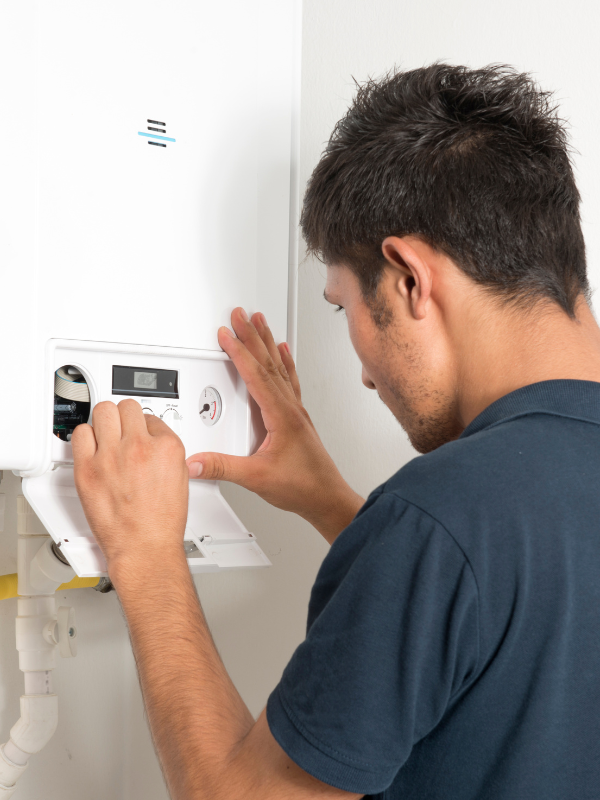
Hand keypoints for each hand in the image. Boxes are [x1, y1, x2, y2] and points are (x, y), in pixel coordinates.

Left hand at [72, 399, 188, 578]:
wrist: (144, 547)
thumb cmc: (162, 522)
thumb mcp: (180, 477)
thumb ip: (165, 453)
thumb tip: (153, 442)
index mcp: (167, 447)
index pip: (152, 417)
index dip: (145, 427)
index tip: (141, 433)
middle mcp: (139, 446)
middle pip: (127, 407)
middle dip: (126, 417)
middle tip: (123, 427)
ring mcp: (111, 456)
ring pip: (103, 411)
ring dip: (106, 421)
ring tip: (106, 432)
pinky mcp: (87, 468)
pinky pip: (81, 433)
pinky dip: (86, 436)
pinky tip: (92, 446)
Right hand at [186, 308, 363, 543]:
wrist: (326, 498)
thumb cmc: (302, 486)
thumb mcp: (256, 477)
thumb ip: (222, 468)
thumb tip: (195, 462)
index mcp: (281, 415)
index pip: (256, 375)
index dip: (239, 352)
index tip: (226, 334)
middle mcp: (291, 408)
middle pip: (268, 362)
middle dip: (252, 335)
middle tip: (240, 314)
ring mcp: (295, 411)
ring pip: (279, 366)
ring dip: (267, 342)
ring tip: (260, 321)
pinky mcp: (297, 418)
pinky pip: (288, 380)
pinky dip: (284, 361)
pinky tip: (284, 352)